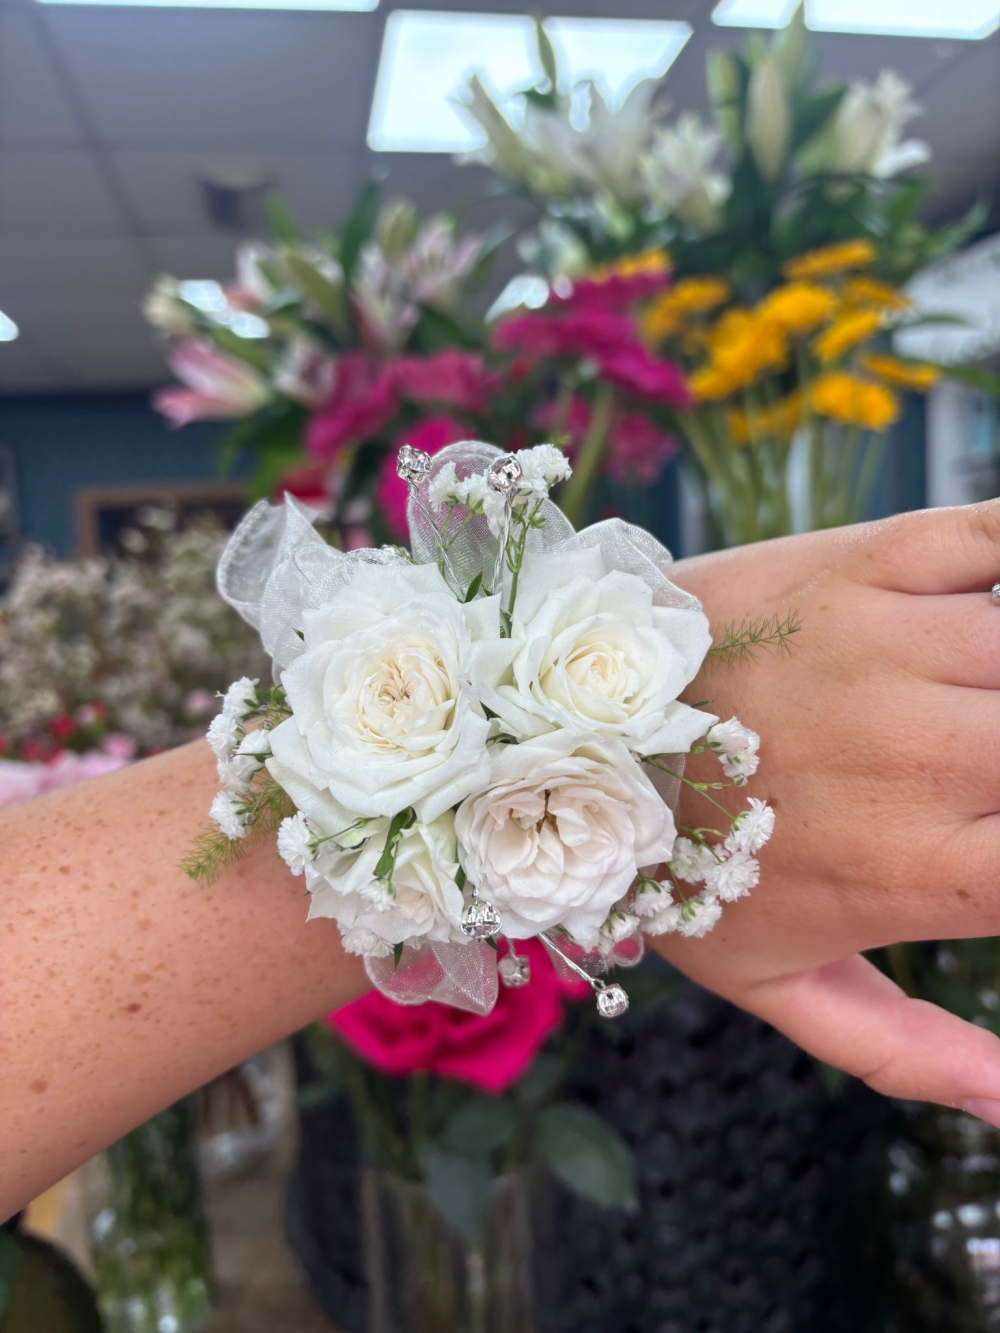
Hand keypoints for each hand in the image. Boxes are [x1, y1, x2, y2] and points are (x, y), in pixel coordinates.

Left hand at [658, 500, 999, 1121]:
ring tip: (975, 710)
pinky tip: (989, 608)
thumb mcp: (773, 986)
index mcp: (918, 868)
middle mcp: (922, 753)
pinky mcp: (863, 563)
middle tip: (977, 772)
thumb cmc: (675, 866)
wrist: (560, 728)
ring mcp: (894, 645)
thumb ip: (902, 1052)